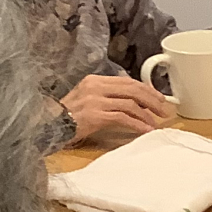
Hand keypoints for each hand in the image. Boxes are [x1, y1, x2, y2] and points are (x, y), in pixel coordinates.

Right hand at [60, 73, 176, 141]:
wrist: (47, 126)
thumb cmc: (67, 117)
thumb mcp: (87, 100)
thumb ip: (107, 97)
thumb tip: (133, 103)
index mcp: (95, 80)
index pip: (127, 81)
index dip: (147, 90)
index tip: (159, 99)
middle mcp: (96, 86)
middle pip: (132, 89)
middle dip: (152, 99)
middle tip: (164, 110)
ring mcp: (95, 100)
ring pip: (130, 103)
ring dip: (147, 114)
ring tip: (156, 123)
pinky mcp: (95, 115)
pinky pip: (123, 117)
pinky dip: (137, 124)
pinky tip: (145, 130)